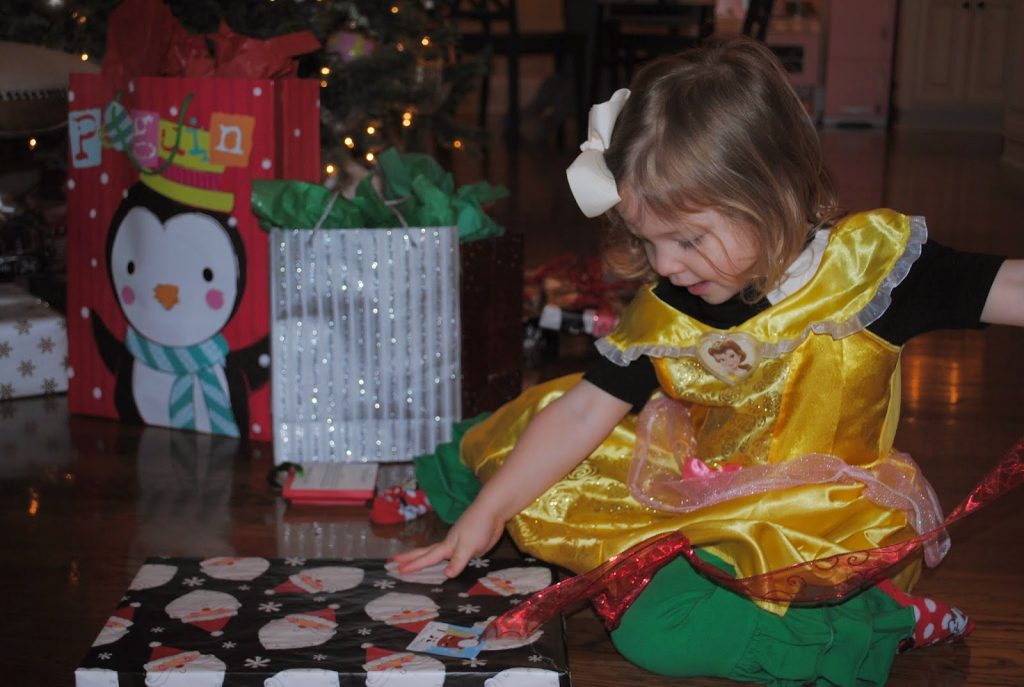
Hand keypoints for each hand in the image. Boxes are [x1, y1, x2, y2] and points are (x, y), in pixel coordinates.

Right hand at [390, 501, 505, 577]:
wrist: (492, 510)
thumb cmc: (478, 525)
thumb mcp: (468, 545)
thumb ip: (458, 561)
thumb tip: (445, 575)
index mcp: (447, 546)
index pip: (427, 558)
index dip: (414, 565)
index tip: (398, 569)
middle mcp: (449, 545)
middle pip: (426, 553)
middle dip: (410, 558)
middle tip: (393, 562)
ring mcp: (458, 544)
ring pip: (437, 554)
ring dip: (424, 559)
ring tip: (411, 562)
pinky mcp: (468, 546)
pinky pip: (451, 557)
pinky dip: (443, 560)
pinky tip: (444, 563)